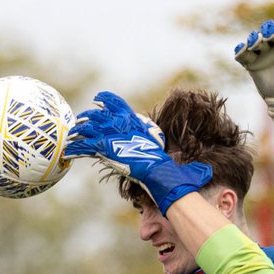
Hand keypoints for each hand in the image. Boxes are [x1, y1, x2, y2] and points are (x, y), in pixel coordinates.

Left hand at [65, 90, 211, 213]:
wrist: (161, 175)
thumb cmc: (172, 171)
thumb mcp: (175, 161)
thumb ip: (180, 159)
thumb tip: (205, 171)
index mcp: (137, 125)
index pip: (120, 104)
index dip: (107, 100)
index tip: (98, 99)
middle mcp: (124, 128)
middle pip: (101, 115)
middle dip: (89, 117)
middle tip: (80, 121)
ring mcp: (115, 137)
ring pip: (90, 128)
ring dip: (79, 132)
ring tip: (71, 137)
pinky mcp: (107, 149)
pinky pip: (86, 147)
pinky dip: (76, 149)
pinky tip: (68, 153)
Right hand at [234, 15, 273, 158]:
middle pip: (270, 30)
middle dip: (269, 30)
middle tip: (270, 34)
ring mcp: (262, 52)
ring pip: (255, 40)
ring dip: (255, 39)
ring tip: (257, 43)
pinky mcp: (251, 62)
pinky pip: (243, 55)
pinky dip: (241, 51)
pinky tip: (242, 51)